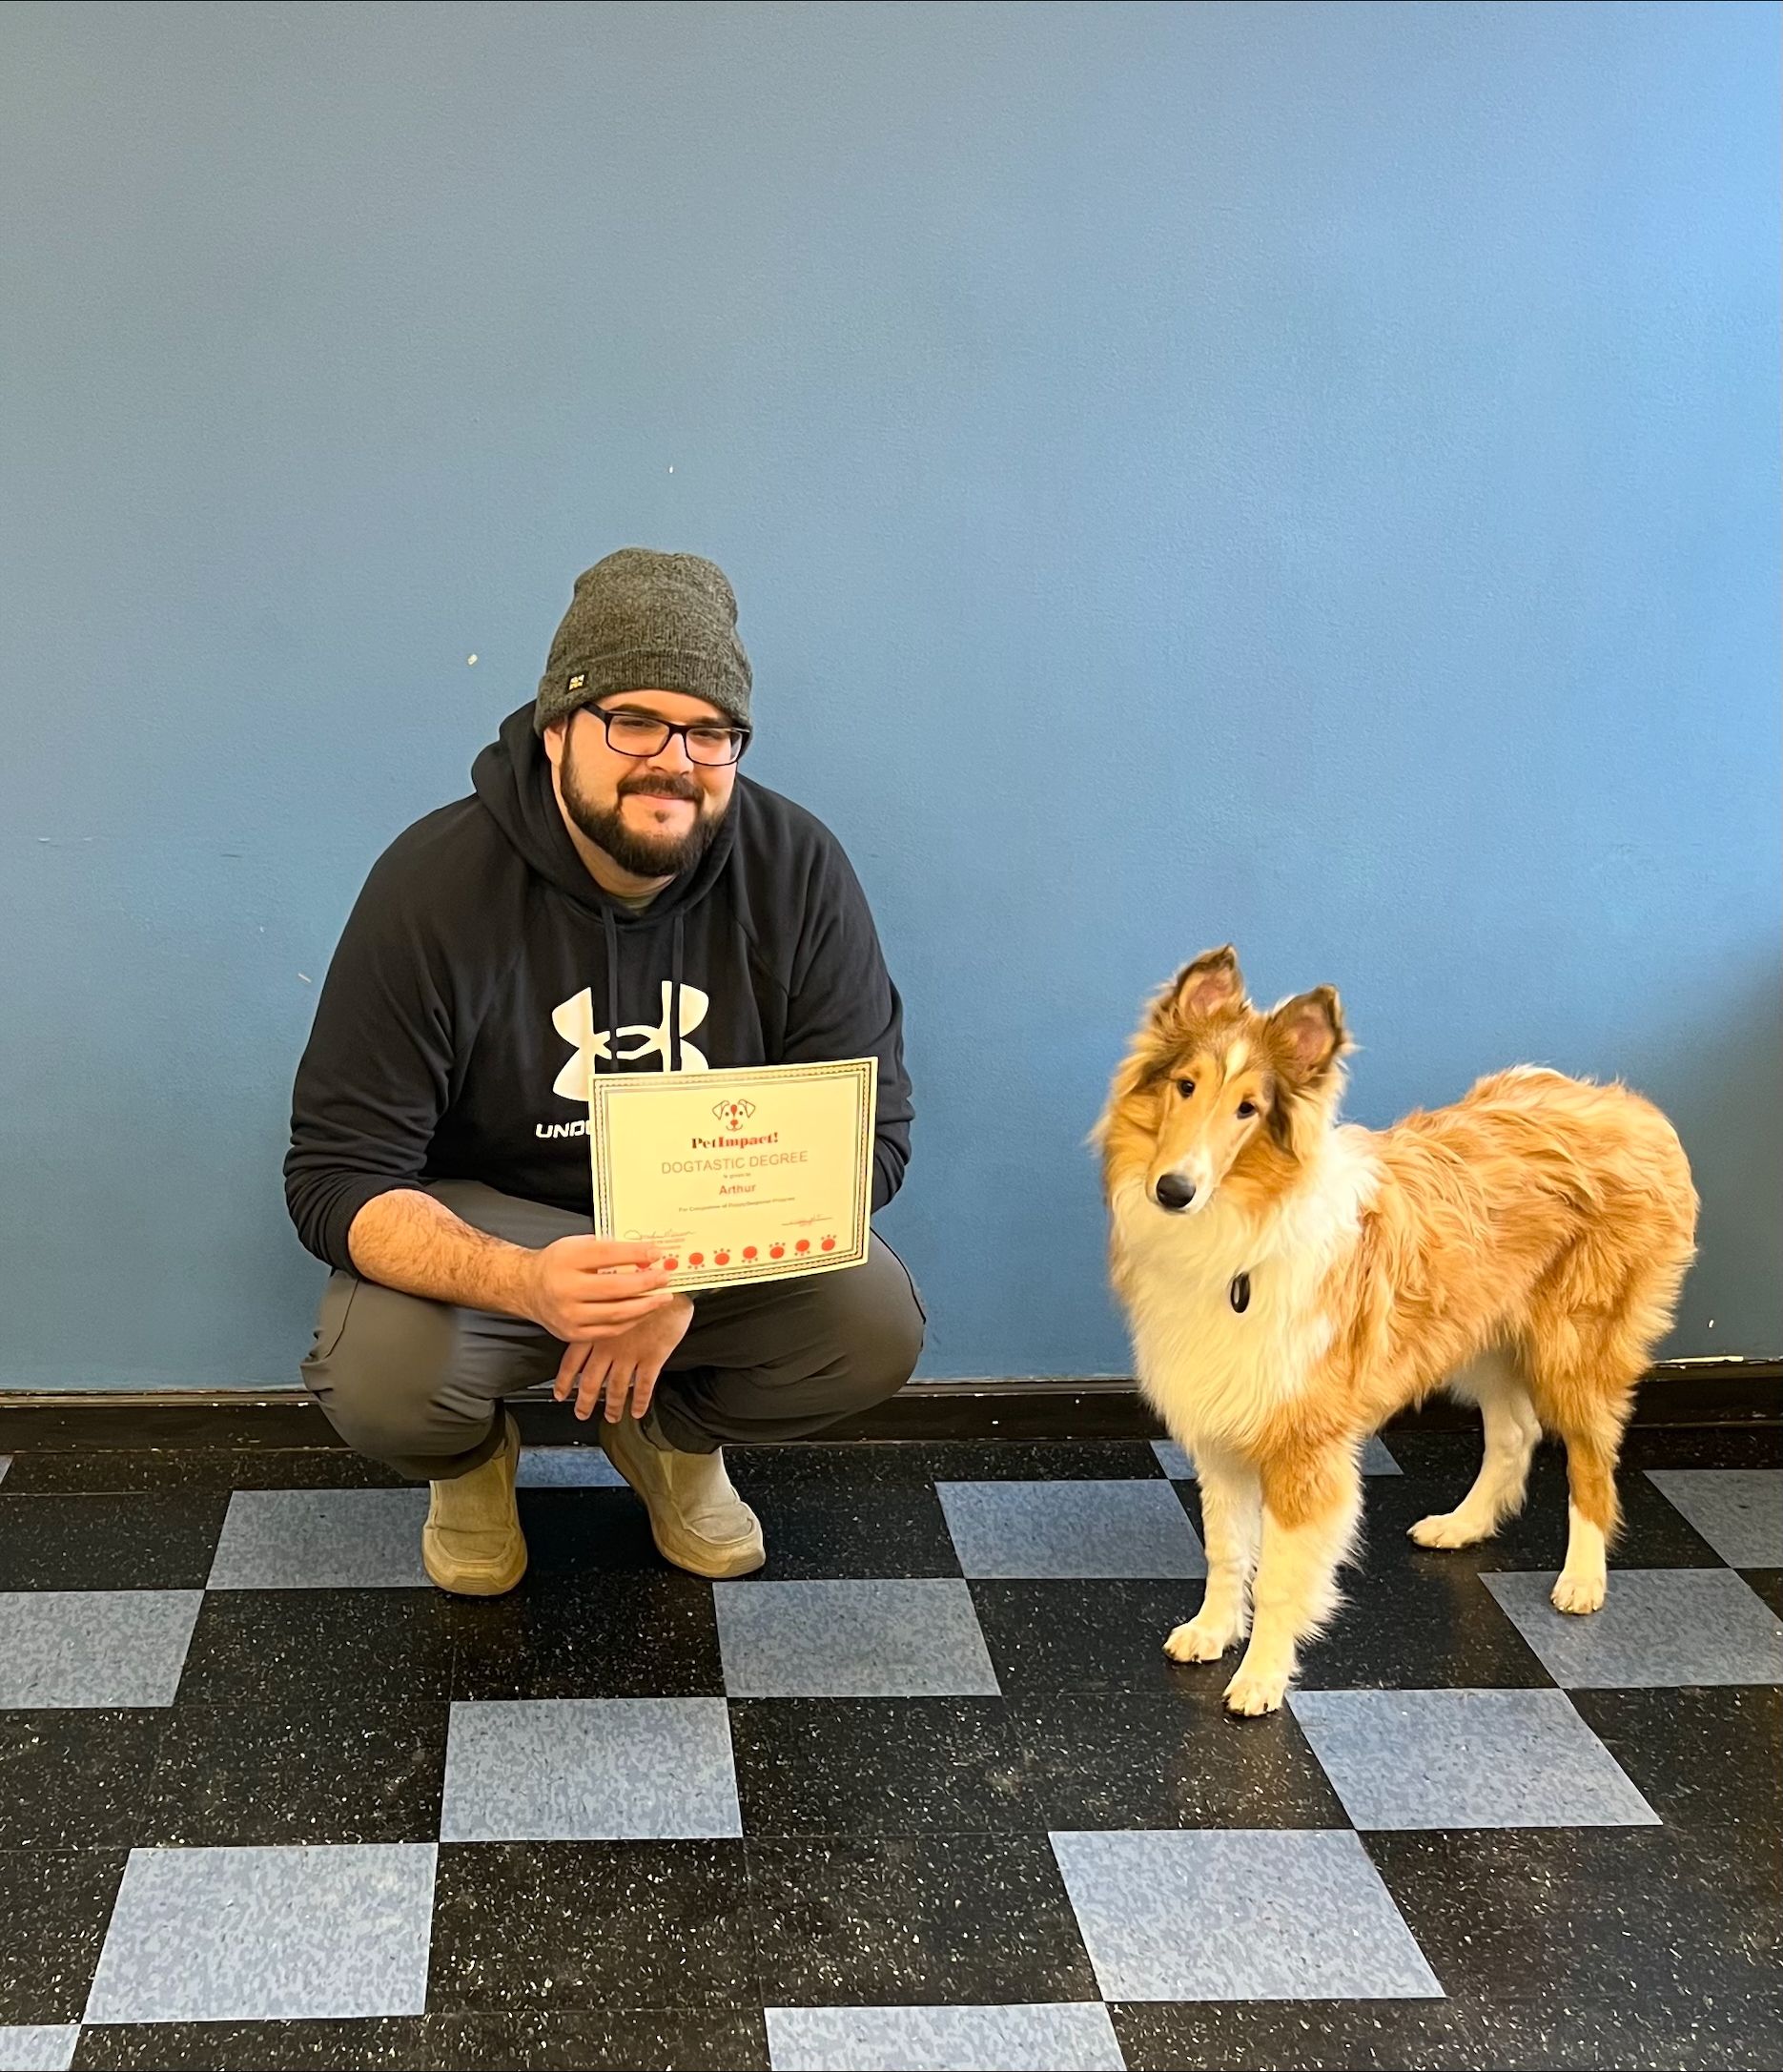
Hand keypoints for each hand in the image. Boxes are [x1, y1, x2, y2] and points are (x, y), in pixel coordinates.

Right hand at [523, 1236, 675, 1341]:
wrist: (527, 1288)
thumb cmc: (556, 1264)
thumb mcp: (576, 1245)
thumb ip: (606, 1249)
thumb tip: (643, 1253)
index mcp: (567, 1260)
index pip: (608, 1255)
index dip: (636, 1254)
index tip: (656, 1253)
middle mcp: (566, 1289)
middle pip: (616, 1288)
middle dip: (646, 1283)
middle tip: (665, 1278)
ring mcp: (569, 1315)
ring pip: (616, 1314)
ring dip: (645, 1306)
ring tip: (662, 1298)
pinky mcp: (572, 1334)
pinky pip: (610, 1330)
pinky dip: (631, 1321)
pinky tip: (643, 1312)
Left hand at [554, 1294, 694, 1423]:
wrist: (669, 1283)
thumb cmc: (639, 1283)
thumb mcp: (610, 1294)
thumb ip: (598, 1310)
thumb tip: (588, 1317)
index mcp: (595, 1330)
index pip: (572, 1361)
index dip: (565, 1380)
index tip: (560, 1394)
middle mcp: (609, 1346)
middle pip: (592, 1382)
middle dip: (585, 1402)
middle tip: (582, 1413)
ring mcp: (630, 1354)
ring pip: (616, 1388)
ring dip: (613, 1406)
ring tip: (612, 1417)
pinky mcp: (652, 1357)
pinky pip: (644, 1386)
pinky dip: (640, 1401)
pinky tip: (638, 1411)